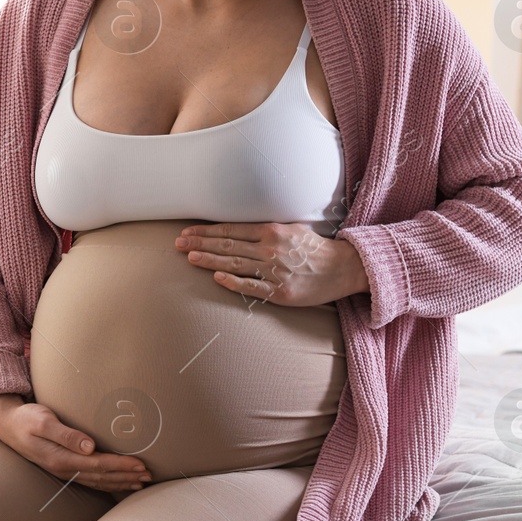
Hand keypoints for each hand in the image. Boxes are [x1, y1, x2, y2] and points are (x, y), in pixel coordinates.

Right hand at [0, 394, 151, 492]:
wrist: (7, 425)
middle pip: (102, 477)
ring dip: (120, 482)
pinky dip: (108, 482)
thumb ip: (66, 434)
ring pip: (98, 481)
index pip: (98, 464)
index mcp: (61, 458)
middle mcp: (64, 469)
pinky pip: (91, 480)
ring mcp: (63, 471)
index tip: (140, 464)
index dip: (121, 465)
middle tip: (149, 475)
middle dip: (126, 476)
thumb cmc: (26, 418)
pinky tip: (119, 481)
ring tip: (141, 481)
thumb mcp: (43, 421)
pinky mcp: (64, 468)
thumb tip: (89, 447)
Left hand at [175, 221, 368, 305]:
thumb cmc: (314, 249)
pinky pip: (252, 286)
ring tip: (189, 258)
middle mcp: (270, 248)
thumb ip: (265, 229)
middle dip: (199, 244)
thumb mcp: (291, 229)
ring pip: (235, 264)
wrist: (344, 268)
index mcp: (271, 231)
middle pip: (227, 245)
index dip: (206, 231)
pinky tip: (216, 278)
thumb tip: (237, 229)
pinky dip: (233, 282)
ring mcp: (274, 270)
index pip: (230, 230)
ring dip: (209, 261)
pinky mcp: (280, 291)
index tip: (187, 232)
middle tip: (177, 244)